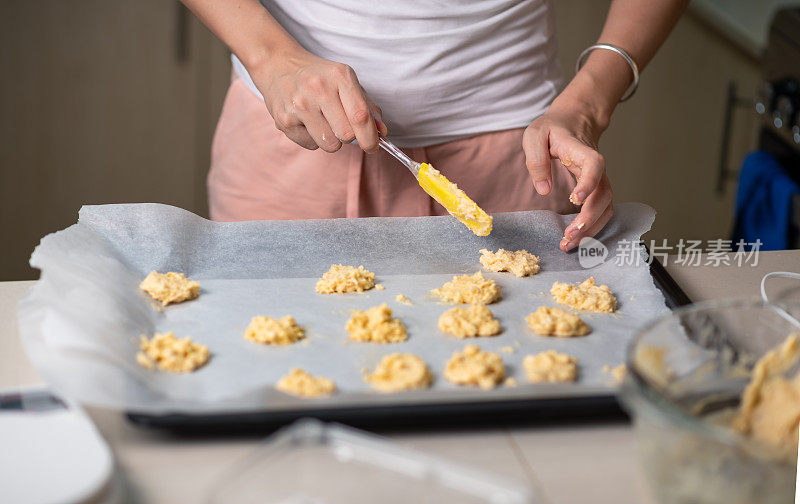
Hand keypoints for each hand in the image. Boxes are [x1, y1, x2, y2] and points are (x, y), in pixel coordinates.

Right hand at [252, 49, 386, 152]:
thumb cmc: (318, 77)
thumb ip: (367, 107)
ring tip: (322, 121)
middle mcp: (318, 88)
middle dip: (350, 137)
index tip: (373, 146)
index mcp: (339, 76)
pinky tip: (306, 121)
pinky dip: (313, 138)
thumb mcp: (345, 82)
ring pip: (330, 145)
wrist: (277, 66)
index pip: (360, 116)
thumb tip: (382, 132)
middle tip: (341, 125)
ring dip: (332, 140)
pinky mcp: (284, 120)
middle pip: (347, 135)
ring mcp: (299, 105)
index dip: (371, 138)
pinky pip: (311, 145)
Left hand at [523, 100, 612, 251]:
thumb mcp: (534, 135)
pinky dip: (592, 227)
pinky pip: (601, 210)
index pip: (594, 165)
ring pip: (606, 206)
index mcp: (581, 150)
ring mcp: (599, 178)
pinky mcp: (596, 188)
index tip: (576, 200)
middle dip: (589, 218)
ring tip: (569, 244)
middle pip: (604, 193)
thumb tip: (544, 189)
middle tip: (569, 236)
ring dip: (592, 228)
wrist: (573, 121)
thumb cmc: (551, 129)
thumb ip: (536, 159)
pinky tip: (576, 238)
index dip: (589, 182)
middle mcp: (596, 167)